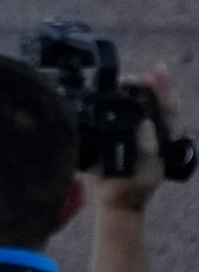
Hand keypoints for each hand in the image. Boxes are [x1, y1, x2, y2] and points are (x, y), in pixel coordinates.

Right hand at [95, 68, 178, 214]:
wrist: (113, 202)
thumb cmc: (133, 187)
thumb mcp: (147, 170)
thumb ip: (149, 148)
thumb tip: (145, 122)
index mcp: (163, 137)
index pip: (169, 108)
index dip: (165, 87)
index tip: (157, 69)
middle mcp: (149, 130)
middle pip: (150, 100)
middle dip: (143, 84)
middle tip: (130, 77)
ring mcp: (131, 130)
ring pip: (132, 103)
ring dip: (126, 89)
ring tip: (118, 79)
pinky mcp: (112, 133)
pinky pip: (112, 111)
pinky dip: (108, 99)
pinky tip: (101, 90)